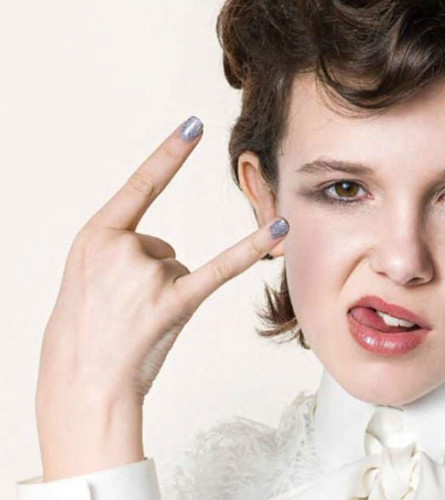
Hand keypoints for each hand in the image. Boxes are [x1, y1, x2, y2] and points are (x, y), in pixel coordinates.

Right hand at [35, 116, 289, 478]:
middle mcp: (121, 249)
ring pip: (176, 267)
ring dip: (163, 293)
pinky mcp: (174, 302)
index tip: (193, 125)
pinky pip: (219, 269)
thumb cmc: (86, 331)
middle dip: (148, 276)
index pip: (140, 186)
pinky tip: (278, 229)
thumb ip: (123, 250)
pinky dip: (250, 249)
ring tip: (135, 321)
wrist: (81, 381)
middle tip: (121, 309)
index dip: (168, 155)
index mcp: (95, 236)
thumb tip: (167, 250)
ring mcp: (146, 276)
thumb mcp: (88, 277)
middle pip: (160, 245)